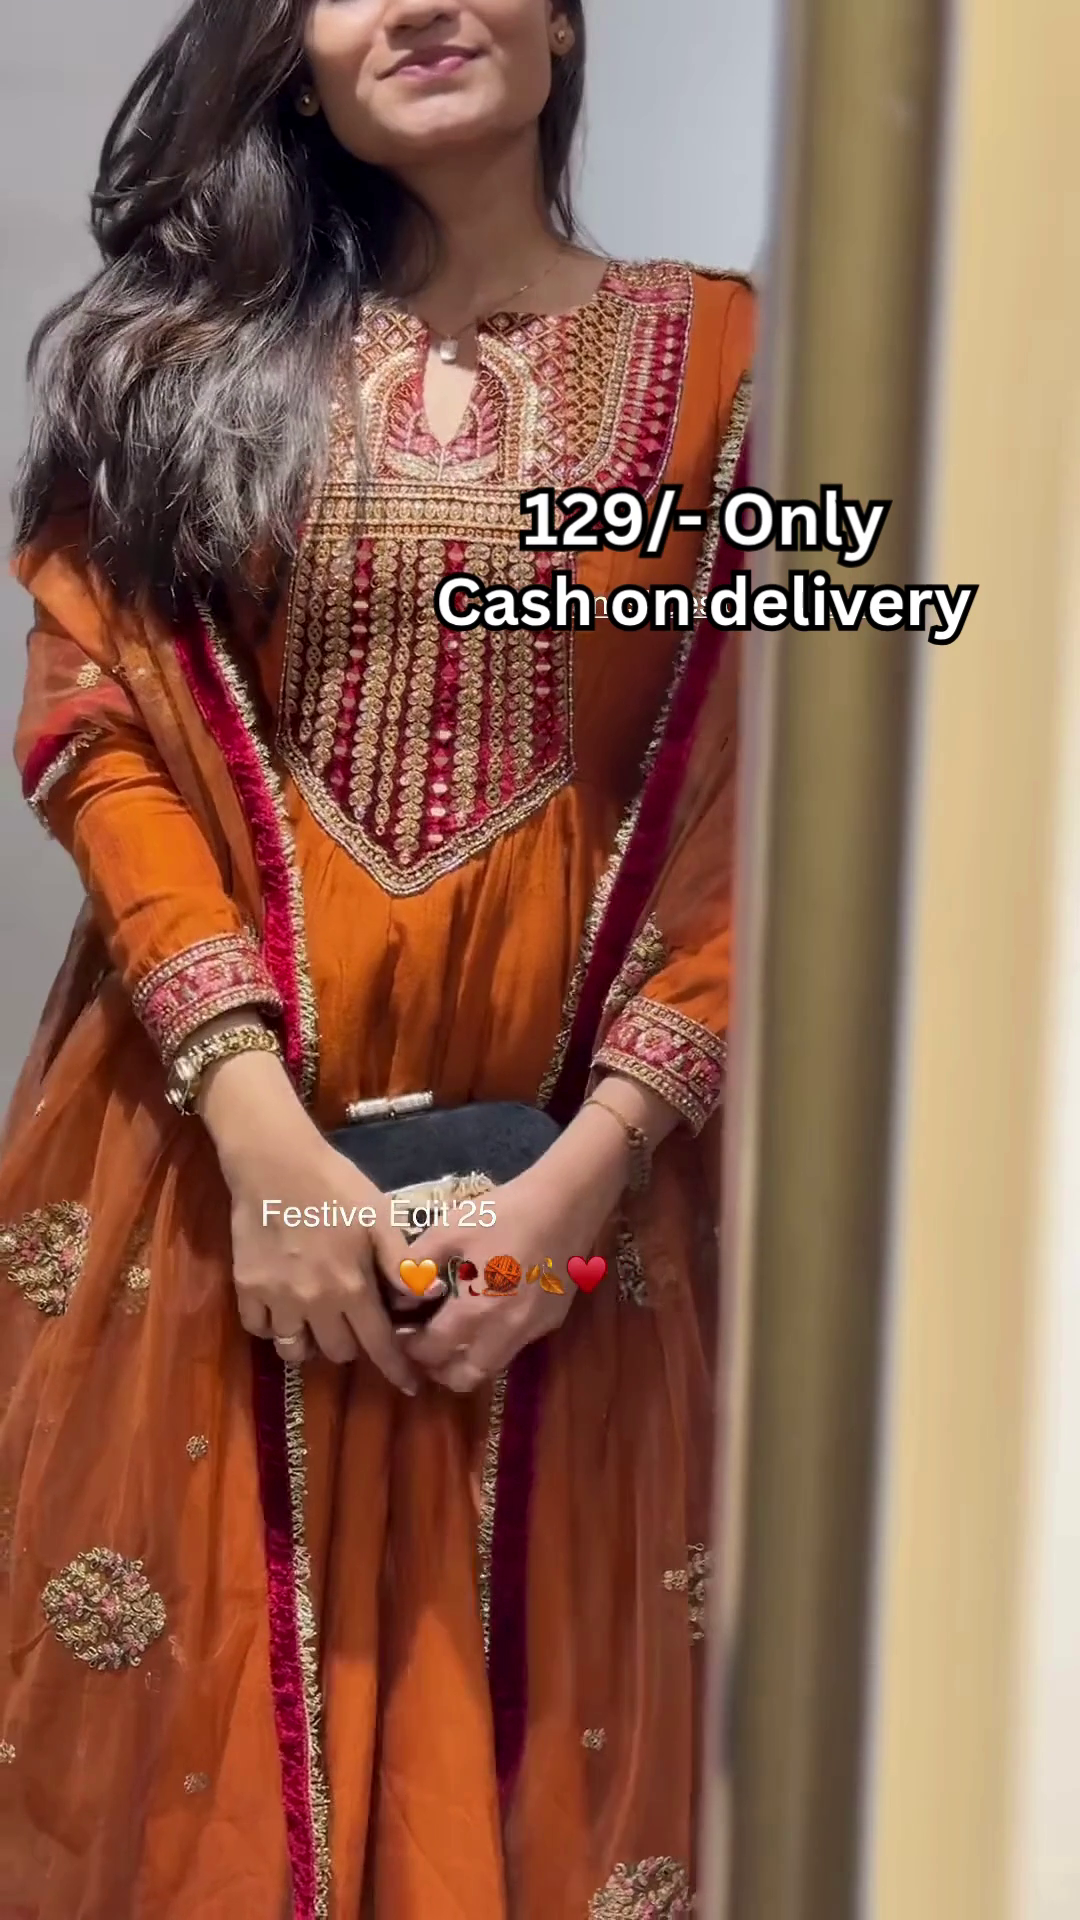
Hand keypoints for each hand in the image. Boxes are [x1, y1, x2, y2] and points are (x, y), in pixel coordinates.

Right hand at [197, 1043, 421, 1391]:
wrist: (274, 1162)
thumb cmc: (335, 1185)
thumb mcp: (380, 1217)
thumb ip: (402, 1263)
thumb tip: (429, 1296)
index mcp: (353, 1287)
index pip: (379, 1345)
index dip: (397, 1369)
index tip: (411, 1386)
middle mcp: (315, 1303)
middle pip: (338, 1353)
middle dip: (354, 1345)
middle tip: (356, 1324)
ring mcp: (276, 1298)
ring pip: (295, 1350)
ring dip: (311, 1344)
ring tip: (318, 1324)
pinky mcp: (246, 1288)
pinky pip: (259, 1329)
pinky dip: (273, 1328)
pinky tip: (283, 1311)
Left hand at [399, 1169, 587, 1391]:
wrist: (567, 1203)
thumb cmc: (504, 1212)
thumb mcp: (450, 1228)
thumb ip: (419, 1264)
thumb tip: (401, 1293)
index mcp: (476, 1308)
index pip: (433, 1350)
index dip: (410, 1349)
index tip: (401, 1335)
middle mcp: (505, 1330)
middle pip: (465, 1377)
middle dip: (439, 1370)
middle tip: (424, 1349)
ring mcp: (532, 1330)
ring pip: (493, 1367)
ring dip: (467, 1362)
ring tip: (452, 1339)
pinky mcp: (550, 1322)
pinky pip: (515, 1347)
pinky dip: (494, 1344)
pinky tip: (488, 1316)